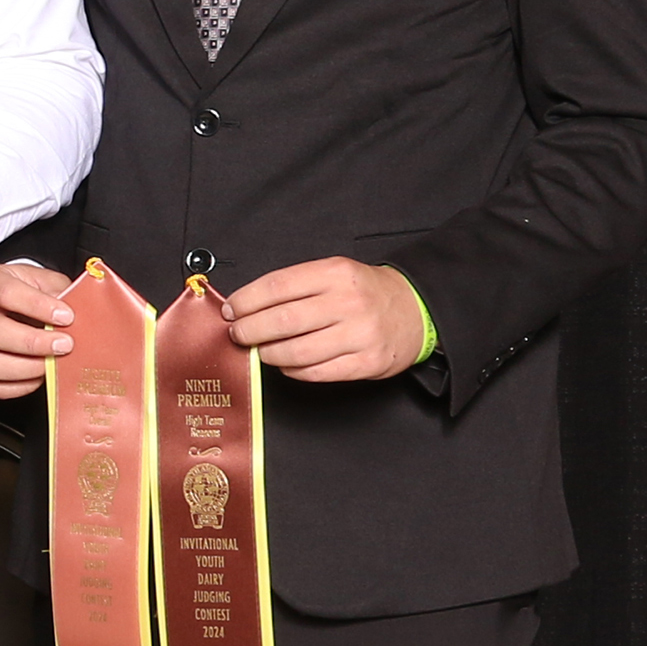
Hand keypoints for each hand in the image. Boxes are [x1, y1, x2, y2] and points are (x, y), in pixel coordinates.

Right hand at [0, 262, 74, 401]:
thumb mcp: (45, 282)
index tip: (66, 316)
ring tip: (54, 364)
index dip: (37, 306)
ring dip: (28, 368)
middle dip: (33, 343)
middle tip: (64, 345)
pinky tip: (40, 375)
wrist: (8, 306)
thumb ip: (60, 293)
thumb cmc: (28, 293)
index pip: (5, 293)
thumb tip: (82, 314)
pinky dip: (21, 386)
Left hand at [222, 258, 426, 381]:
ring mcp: (359, 334)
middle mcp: (348, 302)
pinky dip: (292, 371)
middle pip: (281, 321)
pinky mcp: (366, 362)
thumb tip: (245, 305)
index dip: (246, 301)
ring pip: (296, 351)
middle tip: (239, 334)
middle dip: (249, 330)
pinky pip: (315, 372)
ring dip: (268, 354)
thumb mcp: (334, 272)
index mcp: (336, 273)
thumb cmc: (365, 292)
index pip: (276, 286)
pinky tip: (287, 364)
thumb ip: (294, 286)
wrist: (415, 309)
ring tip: (261, 350)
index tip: (231, 310)